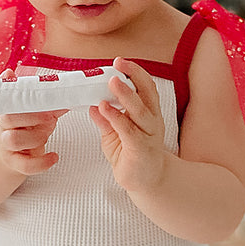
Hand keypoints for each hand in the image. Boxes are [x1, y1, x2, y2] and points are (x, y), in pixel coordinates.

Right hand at [0, 71, 66, 174]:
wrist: (13, 152)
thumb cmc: (25, 127)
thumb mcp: (27, 110)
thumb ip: (29, 94)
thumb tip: (24, 76)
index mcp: (7, 111)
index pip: (9, 101)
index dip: (26, 99)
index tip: (44, 96)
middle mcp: (4, 128)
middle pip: (8, 119)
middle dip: (32, 116)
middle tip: (49, 117)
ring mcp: (8, 147)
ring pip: (15, 140)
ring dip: (36, 136)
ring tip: (48, 133)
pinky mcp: (16, 164)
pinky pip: (26, 166)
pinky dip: (42, 163)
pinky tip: (54, 156)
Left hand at [89, 58, 166, 194]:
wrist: (147, 182)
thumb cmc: (132, 156)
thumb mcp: (114, 135)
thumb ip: (105, 120)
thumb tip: (92, 105)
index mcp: (149, 114)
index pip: (146, 88)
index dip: (135, 73)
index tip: (121, 62)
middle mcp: (152, 121)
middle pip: (147, 94)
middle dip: (133, 77)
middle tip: (118, 65)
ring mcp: (148, 135)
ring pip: (140, 111)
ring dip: (126, 95)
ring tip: (112, 82)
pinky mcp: (140, 149)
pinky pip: (129, 130)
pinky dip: (116, 118)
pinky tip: (104, 108)